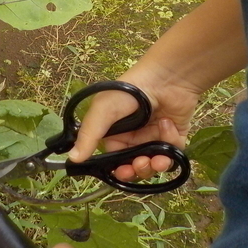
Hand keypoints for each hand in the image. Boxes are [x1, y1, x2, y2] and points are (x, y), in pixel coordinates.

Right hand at [70, 64, 199, 180]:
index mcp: (115, 134)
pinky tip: (167, 126)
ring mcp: (155, 139)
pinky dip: (170, 143)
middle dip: (137, 171)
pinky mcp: (175, 137)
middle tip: (139, 165)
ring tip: (156, 159)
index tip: (121, 171)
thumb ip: (89, 135)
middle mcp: (135, 139)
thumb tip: (73, 159)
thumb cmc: (130, 91)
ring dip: (154, 165)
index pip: (115, 161)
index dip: (118, 170)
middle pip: (135, 167)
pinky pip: (173, 153)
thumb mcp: (103, 110)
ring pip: (155, 165)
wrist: (166, 76)